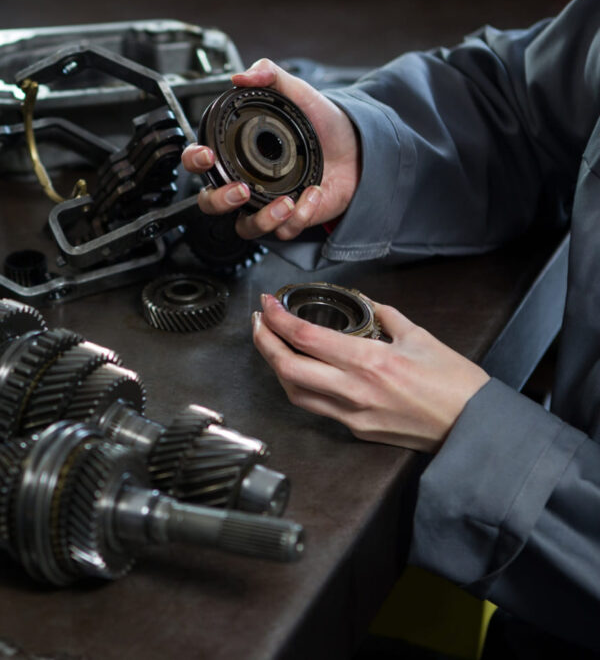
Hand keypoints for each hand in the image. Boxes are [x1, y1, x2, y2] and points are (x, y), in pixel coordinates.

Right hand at [182, 58, 360, 240]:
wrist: (359, 146)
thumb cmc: (322, 124)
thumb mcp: (297, 92)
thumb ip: (269, 75)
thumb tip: (242, 76)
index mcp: (237, 154)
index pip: (200, 162)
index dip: (194, 160)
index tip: (207, 155)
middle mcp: (246, 182)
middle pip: (211, 204)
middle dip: (220, 200)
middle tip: (241, 189)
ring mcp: (266, 204)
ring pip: (245, 228)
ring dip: (261, 219)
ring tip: (286, 203)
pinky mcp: (291, 220)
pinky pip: (284, 231)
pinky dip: (300, 216)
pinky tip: (314, 194)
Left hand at [252, 293, 489, 452]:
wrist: (474, 427)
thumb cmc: (455, 384)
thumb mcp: (420, 337)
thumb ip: (385, 316)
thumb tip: (365, 302)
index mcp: (369, 362)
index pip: (306, 337)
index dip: (278, 319)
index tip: (268, 304)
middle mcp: (354, 391)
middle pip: (287, 368)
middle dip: (263, 342)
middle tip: (258, 322)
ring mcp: (352, 414)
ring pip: (295, 393)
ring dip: (276, 368)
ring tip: (271, 345)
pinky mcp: (357, 430)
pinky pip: (317, 407)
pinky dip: (301, 387)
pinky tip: (299, 371)